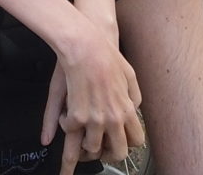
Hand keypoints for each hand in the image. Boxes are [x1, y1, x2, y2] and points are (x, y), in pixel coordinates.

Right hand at [41, 24, 142, 174]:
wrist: (86, 47)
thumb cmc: (106, 56)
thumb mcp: (130, 76)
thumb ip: (133, 97)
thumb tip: (132, 109)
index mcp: (126, 110)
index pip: (136, 141)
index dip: (127, 144)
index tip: (120, 142)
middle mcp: (112, 119)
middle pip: (116, 153)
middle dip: (108, 154)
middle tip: (100, 150)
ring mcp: (94, 120)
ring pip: (91, 148)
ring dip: (84, 142)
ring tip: (80, 132)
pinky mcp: (75, 116)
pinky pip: (69, 131)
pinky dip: (66, 126)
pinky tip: (66, 117)